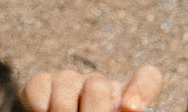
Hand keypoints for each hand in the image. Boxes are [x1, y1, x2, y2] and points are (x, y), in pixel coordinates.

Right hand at [19, 66, 162, 111]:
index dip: (141, 89)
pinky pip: (39, 84)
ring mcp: (69, 80)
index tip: (132, 109)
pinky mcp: (41, 81)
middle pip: (97, 84)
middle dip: (92, 110)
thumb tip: (124, 108)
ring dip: (64, 109)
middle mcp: (99, 84)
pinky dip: (41, 105)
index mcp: (126, 99)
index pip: (148, 78)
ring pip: (66, 81)